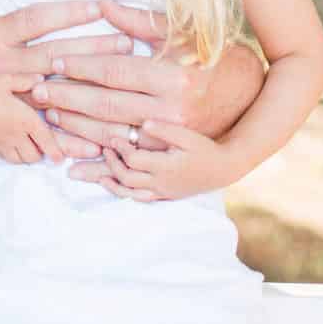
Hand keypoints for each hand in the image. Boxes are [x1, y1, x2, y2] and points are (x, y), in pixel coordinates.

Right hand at [0, 0, 137, 161]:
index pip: (37, 20)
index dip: (67, 13)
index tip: (98, 6)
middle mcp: (5, 66)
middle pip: (58, 55)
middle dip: (94, 49)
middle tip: (127, 43)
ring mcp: (10, 96)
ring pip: (59, 91)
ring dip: (92, 87)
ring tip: (123, 80)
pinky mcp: (14, 123)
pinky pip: (49, 129)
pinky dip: (75, 133)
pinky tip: (100, 135)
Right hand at [0, 74, 63, 164]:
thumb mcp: (7, 79)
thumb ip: (26, 80)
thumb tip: (42, 79)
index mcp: (26, 119)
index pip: (46, 140)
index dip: (56, 151)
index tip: (61, 158)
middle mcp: (17, 135)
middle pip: (35, 155)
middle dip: (42, 154)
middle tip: (44, 147)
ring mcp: (3, 143)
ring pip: (21, 160)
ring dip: (28, 157)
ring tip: (29, 148)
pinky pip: (7, 158)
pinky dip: (14, 157)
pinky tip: (13, 148)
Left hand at [31, 8, 264, 145]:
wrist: (252, 99)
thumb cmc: (214, 57)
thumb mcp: (179, 34)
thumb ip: (138, 21)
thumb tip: (102, 4)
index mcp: (172, 76)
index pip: (115, 73)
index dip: (81, 67)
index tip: (53, 62)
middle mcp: (171, 111)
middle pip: (107, 106)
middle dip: (69, 98)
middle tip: (36, 91)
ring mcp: (171, 139)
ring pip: (114, 135)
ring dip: (78, 127)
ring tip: (49, 115)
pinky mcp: (172, 156)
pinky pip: (129, 161)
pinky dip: (100, 161)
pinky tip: (74, 159)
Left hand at [69, 121, 237, 200]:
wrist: (223, 168)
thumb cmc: (205, 148)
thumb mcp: (187, 135)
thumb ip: (165, 130)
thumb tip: (143, 124)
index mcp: (165, 167)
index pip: (133, 159)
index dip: (120, 148)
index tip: (112, 137)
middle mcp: (161, 183)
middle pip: (126, 178)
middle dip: (112, 164)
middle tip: (105, 149)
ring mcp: (162, 192)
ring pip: (130, 193)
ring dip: (113, 182)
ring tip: (99, 174)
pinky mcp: (164, 196)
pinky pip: (139, 199)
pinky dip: (124, 193)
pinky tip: (115, 185)